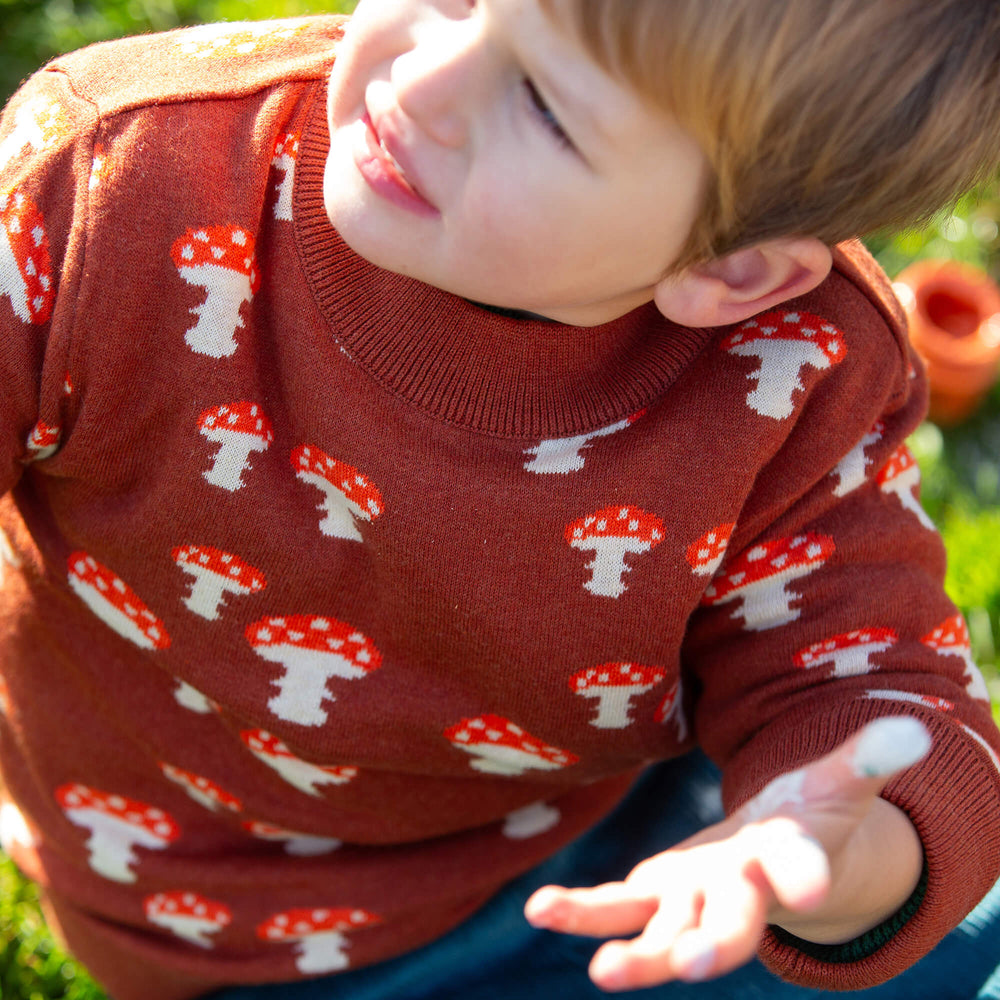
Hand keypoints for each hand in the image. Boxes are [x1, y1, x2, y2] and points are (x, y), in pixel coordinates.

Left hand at [524, 716, 929, 990]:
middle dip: (718, 942)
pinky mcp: (653, 894)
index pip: (801, 872)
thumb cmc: (807, 820)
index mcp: (788, 865)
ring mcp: (693, 903)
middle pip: (732, 923)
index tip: (810, 883)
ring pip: (665, 936)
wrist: (775, 864)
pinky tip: (538, 909)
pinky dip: (579, 913)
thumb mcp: (836, 786)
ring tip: (604, 974)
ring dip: (638, 956)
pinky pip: (613, 906)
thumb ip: (867, 759)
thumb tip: (913, 728)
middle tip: (699, 963)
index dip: (806, 876)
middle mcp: (740, 895)